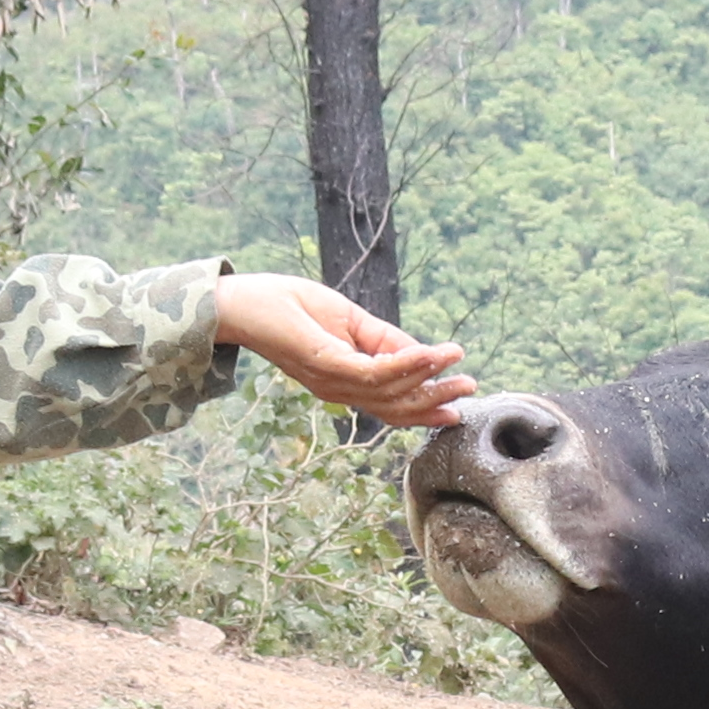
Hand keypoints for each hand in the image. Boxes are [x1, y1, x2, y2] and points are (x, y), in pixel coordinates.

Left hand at [212, 273, 473, 428]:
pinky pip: (374, 371)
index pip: (389, 401)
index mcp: (342, 381)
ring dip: (429, 383)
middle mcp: (337, 388)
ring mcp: (330, 379)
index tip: (457, 400)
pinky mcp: (324, 363)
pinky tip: (431, 356)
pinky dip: (407, 366)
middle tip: (469, 393)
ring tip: (460, 372)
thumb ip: (382, 339)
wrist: (239, 301)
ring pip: (389, 393)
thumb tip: (420, 352)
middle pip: (394, 406)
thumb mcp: (346, 320)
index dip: (424, 402)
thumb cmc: (285, 305)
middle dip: (435, 400)